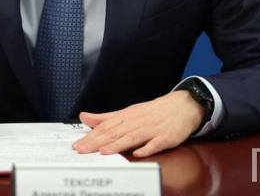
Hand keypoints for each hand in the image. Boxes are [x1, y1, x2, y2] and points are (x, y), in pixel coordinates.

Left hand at [73, 90, 204, 156]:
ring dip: (118, 144)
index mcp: (126, 116)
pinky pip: (156, 143)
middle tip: (82, 150)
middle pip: (115, 132)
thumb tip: (84, 117)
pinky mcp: (166, 137)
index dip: (90, 136)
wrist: (182, 106)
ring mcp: (152, 129)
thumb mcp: (127, 112)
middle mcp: (137, 121)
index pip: (105, 127)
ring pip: (132, 137)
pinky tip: (138, 153)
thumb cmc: (152, 112)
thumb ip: (105, 117)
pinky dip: (147, 148)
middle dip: (97, 142)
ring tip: (104, 151)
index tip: (77, 146)